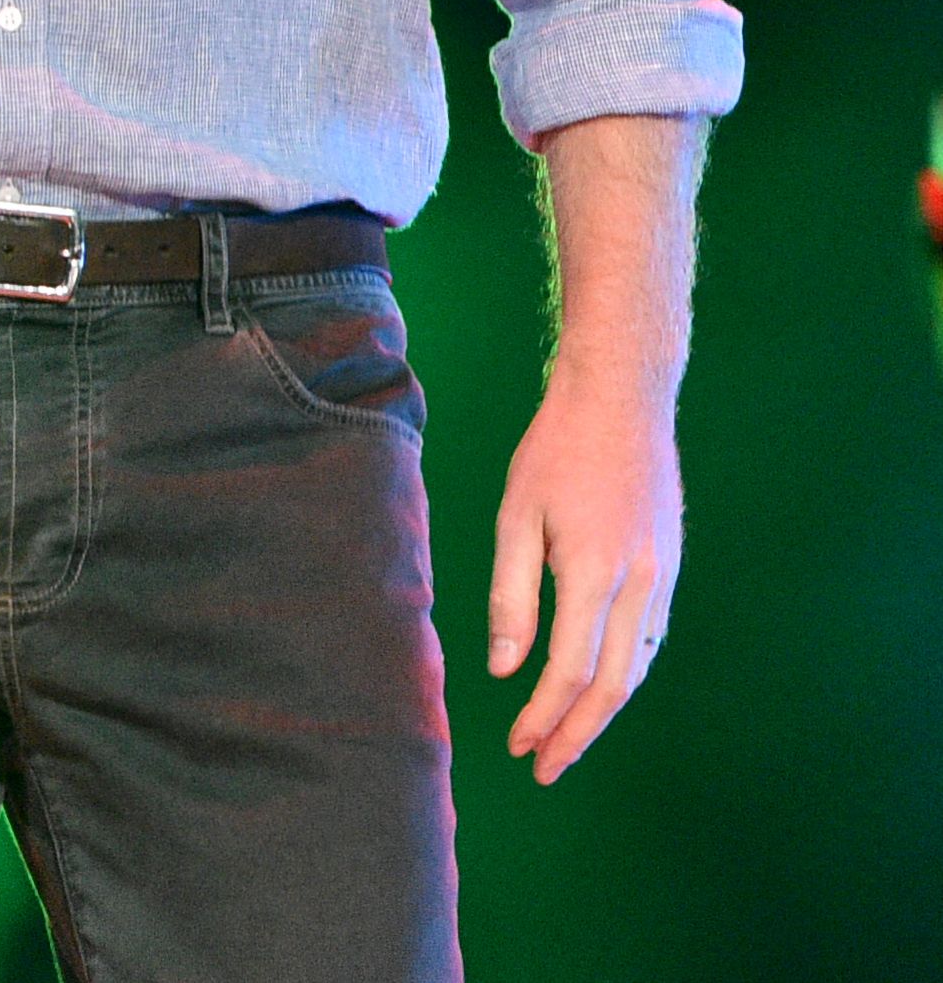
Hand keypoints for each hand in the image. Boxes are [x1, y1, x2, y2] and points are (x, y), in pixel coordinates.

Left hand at [488, 371, 681, 783]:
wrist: (623, 403)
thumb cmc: (557, 452)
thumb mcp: (517, 517)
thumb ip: (511, 596)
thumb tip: (503, 666)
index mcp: (596, 573)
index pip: (570, 671)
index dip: (544, 717)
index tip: (519, 748)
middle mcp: (640, 584)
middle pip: (612, 684)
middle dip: (577, 733)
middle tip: (545, 769)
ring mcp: (663, 577)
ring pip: (636, 666)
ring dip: (602, 709)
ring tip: (567, 738)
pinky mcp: (670, 567)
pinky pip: (649, 638)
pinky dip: (623, 671)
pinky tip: (600, 684)